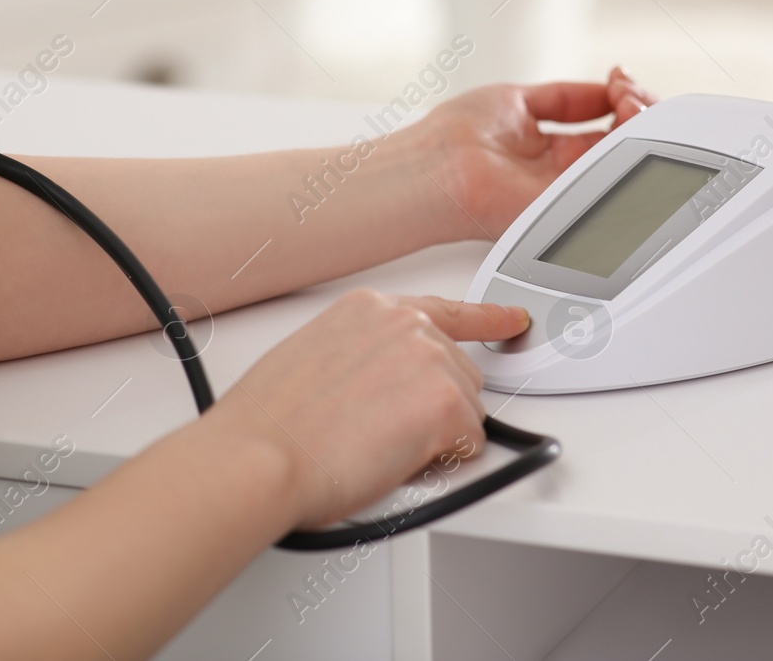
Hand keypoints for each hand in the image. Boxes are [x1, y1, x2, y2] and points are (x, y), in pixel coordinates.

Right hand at [207, 290, 529, 529]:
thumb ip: (363, 357)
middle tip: (383, 435)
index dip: (486, 319)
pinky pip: (471, 443)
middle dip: (436, 409)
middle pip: (461, 372)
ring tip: (376, 447)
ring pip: (468, 410)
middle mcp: (405, 324)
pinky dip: (442, 463)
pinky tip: (395, 460)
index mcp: (369, 309)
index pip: (443, 310)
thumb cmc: (270, 426)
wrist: (260, 457)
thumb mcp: (312, 359)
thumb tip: (382, 385)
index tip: (511, 319)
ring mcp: (429, 359)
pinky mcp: (445, 402)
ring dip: (436, 437)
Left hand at [414, 66, 654, 239]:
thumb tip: (605, 89)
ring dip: (640, 125)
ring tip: (627, 100)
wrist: (433, 162)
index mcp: (557, 152)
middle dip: (641, 110)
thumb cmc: (456, 135)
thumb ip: (566, 99)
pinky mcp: (572, 207)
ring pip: (631, 162)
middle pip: (630, 145)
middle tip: (627, 91)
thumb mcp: (519, 101)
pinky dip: (631, 147)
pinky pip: (617, 184)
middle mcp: (569, 174)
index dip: (626, 100)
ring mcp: (572, 190)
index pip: (613, 129)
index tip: (619, 79)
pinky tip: (627, 118)